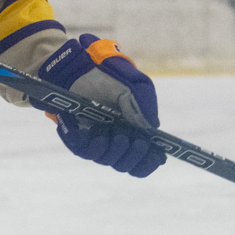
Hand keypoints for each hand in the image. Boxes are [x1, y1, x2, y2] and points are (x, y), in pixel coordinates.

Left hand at [39, 34, 162, 177]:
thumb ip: (143, 110)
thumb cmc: (111, 80)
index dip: (148, 163)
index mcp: (132, 134)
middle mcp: (114, 141)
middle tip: (138, 143)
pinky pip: (85, 151)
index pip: (141, 161)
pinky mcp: (78, 137)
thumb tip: (151, 130)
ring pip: (107, 160)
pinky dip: (94, 147)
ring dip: (116, 151)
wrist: (83, 69)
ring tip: (119, 135)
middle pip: (125, 165)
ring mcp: (96, 140)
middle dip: (134, 157)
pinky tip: (99, 135)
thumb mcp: (134, 91)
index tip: (157, 156)